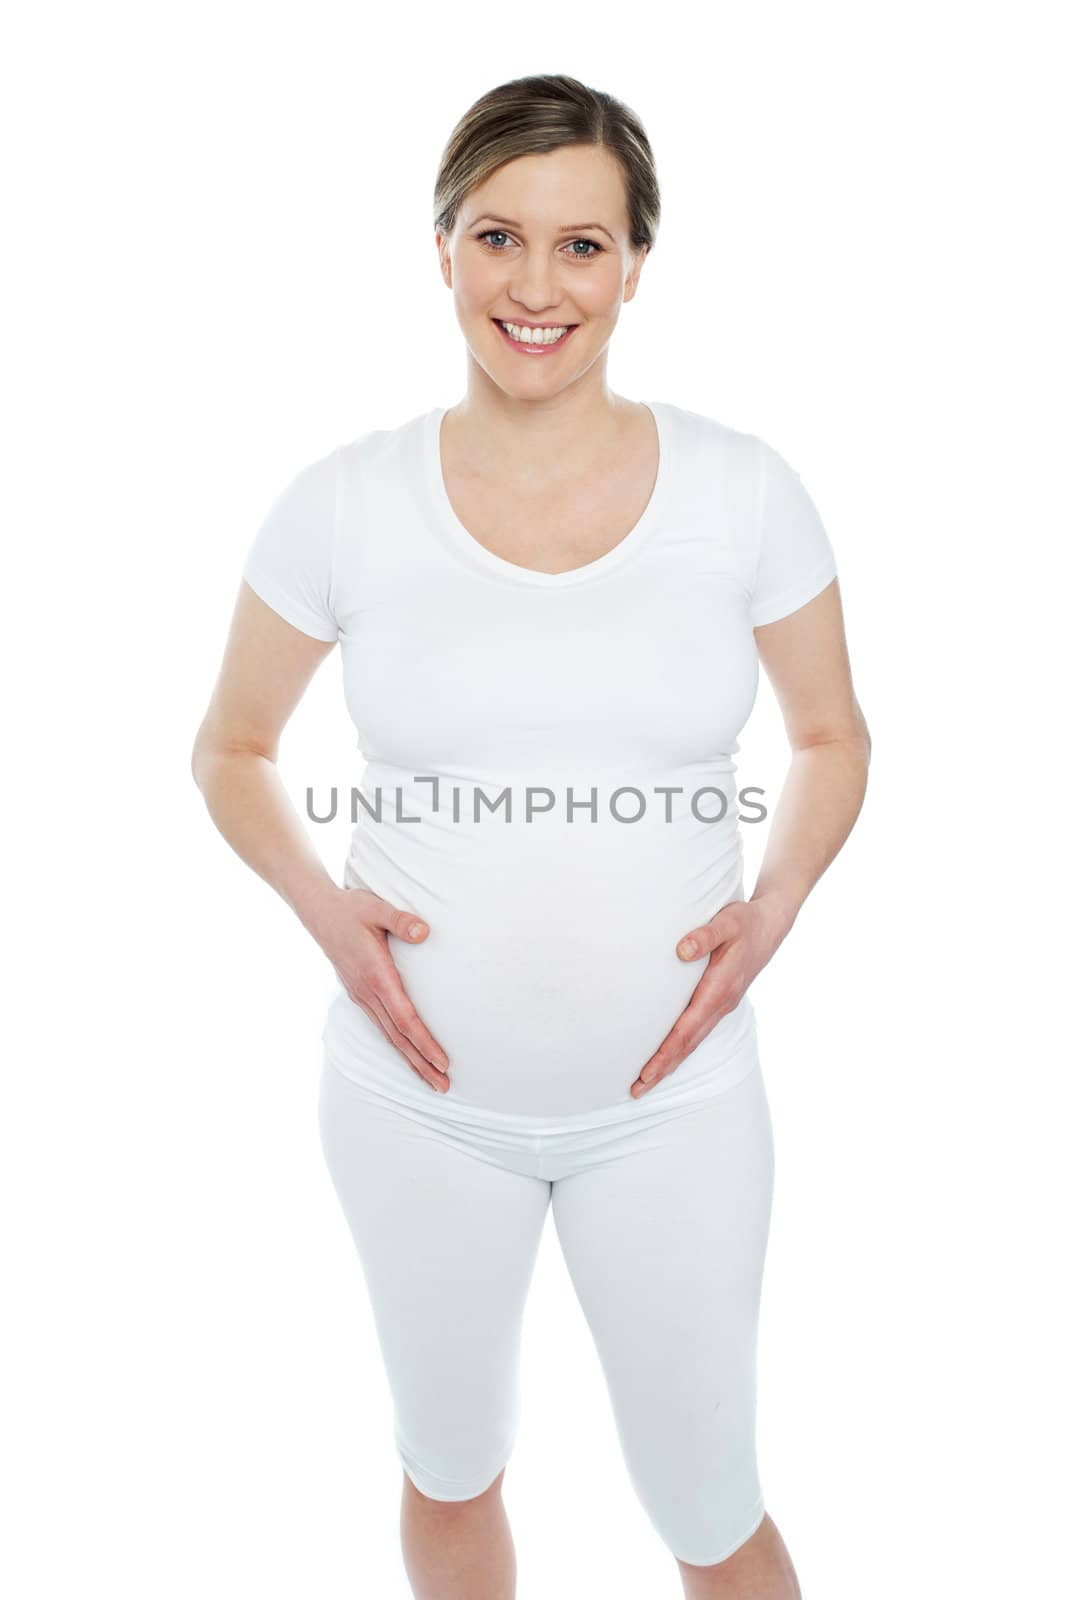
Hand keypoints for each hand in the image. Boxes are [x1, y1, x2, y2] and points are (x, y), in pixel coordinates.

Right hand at [306, 885, 451, 1091]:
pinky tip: (409, 1055)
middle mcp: (368, 993)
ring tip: (433, 1080)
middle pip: (398, 1038)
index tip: (443, 1062)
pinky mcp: (360, 994)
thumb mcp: (376, 907)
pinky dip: (398, 1045)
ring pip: (389, 1036)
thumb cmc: (351, 908)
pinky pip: (382, 1027)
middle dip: (422, 1064)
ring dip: (411, 1060)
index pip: (404, 1019)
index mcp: (376, 976)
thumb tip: (425, 932)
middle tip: (444, 1088)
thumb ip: (401, 921)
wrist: (318, 912)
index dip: (424, 1043)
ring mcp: (362, 996)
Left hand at [630, 898, 788, 1098]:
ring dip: (670, 1063)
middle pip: (687, 1045)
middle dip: (662, 1068)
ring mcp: (721, 1006)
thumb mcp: (727, 922)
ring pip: (693, 1042)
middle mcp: (720, 1004)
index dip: (664, 1053)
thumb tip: (680, 951)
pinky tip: (668, 1054)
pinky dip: (681, 1048)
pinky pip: (697, 1032)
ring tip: (646, 1082)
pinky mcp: (720, 1003)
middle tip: (636, 1091)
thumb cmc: (745, 922)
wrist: (770, 926)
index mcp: (719, 990)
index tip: (645, 1073)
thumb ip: (704, 936)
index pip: (686, 1030)